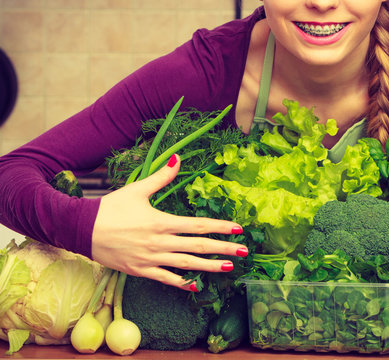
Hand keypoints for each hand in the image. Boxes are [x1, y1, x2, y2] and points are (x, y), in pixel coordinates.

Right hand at [92, 154, 246, 290]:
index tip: (238, 229)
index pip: (198, 225)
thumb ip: (162, 176)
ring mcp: (150, 259)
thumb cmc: (110, 208)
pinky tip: (196, 286)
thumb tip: (178, 157)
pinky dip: (181, 283)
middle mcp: (159, 242)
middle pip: (198, 246)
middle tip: (245, 252)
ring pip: (186, 265)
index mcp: (161, 221)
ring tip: (230, 269)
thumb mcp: (137, 189)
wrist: (81, 229)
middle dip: (224, 249)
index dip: (220, 227)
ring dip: (210, 267)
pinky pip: (165, 279)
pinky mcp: (140, 270)